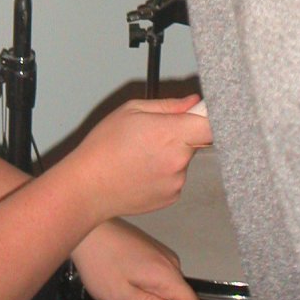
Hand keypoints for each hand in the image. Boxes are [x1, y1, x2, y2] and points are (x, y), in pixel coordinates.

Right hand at [66, 96, 211, 220]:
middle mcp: (178, 161)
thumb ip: (168, 105)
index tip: (202, 112)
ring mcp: (177, 182)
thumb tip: (192, 102)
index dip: (210, 116)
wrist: (88, 187)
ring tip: (142, 154)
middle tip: (155, 133)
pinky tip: (142, 169)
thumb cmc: (104, 147)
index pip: (211, 125)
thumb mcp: (131, 110)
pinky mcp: (172, 197)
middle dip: (183, 133)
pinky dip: (165, 171)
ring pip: (185, 159)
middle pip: (198, 140)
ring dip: (172, 154)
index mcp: (170, 134)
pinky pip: (176, 177)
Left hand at [72, 218, 199, 299]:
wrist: (88, 229)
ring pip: (157, 293)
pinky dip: (134, 289)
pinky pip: (149, 281)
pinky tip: (116, 282)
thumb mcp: (121, 294)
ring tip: (114, 292)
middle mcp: (168, 263)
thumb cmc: (100, 260)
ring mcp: (158, 256)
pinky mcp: (149, 253)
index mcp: (166, 273)